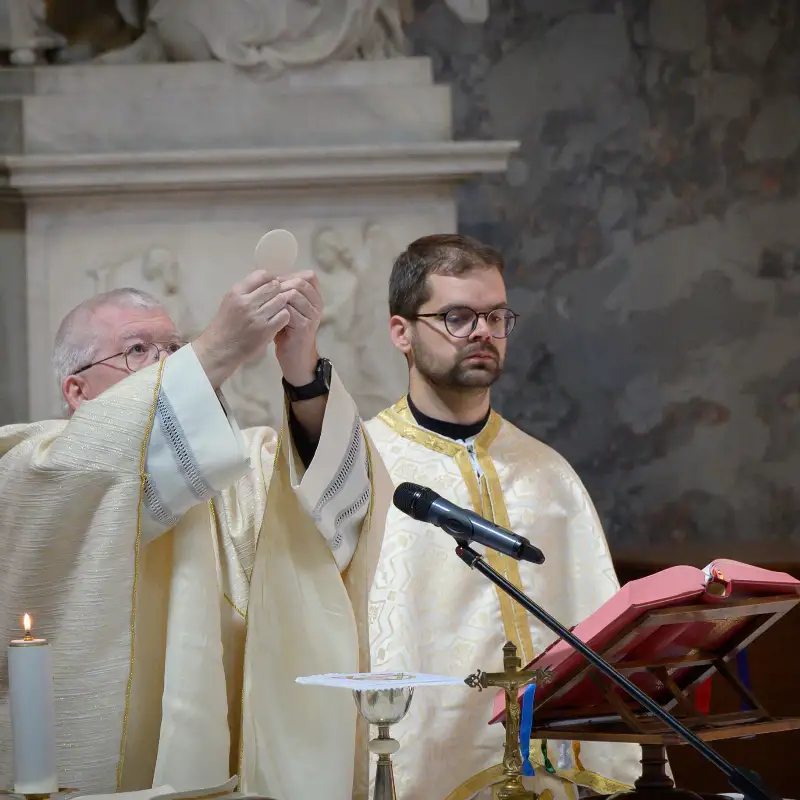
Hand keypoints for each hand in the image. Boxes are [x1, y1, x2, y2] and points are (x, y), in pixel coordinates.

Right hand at [193, 270, 289, 387]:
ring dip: (282, 304)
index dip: (271, 278)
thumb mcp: (230, 301)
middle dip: (278, 291)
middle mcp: (246, 302)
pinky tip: (279, 320)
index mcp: (236, 292)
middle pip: (273, 286)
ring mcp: (257, 316)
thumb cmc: (225, 325)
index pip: (261, 275)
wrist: (219, 349)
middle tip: (278, 299)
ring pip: (281, 300)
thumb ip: (247, 291)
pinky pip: (284, 316)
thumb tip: (269, 280)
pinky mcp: (266, 330)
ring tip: (278, 310)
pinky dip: (284, 316)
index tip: (273, 285)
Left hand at [273, 270, 323, 385]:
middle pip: (301, 282)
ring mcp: (312, 315)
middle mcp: (318, 305)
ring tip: (266, 301)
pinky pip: (289, 309)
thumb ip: (286, 294)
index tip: (274, 282)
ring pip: (295, 293)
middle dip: (282, 284)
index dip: (290, 275)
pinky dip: (277, 308)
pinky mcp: (304, 326)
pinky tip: (268, 313)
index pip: (309, 276)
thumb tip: (273, 275)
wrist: (295, 358)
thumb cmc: (289, 332)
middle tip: (268, 291)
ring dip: (277, 295)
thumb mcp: (289, 309)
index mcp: (316, 299)